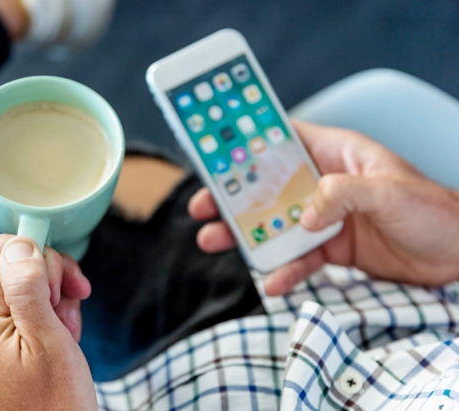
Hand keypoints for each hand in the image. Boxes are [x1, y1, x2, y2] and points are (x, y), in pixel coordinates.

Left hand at [0, 235, 95, 410]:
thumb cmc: (53, 406)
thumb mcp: (48, 340)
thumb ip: (28, 287)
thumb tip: (20, 243)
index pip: (3, 252)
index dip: (40, 255)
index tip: (65, 280)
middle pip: (13, 267)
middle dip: (50, 278)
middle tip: (71, 303)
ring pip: (23, 290)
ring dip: (54, 300)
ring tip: (68, 330)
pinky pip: (23, 315)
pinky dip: (48, 319)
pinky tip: (62, 339)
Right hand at [189, 120, 458, 295]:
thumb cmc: (434, 211)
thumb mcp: (390, 191)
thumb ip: (343, 194)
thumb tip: (304, 215)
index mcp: (337, 155)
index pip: (285, 140)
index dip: (250, 144)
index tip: (216, 153)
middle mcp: (326, 184)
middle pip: (269, 186)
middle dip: (233, 196)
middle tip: (202, 206)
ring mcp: (326, 218)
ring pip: (275, 223)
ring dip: (244, 233)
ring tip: (213, 241)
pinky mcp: (332, 248)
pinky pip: (299, 259)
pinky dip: (284, 271)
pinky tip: (272, 282)